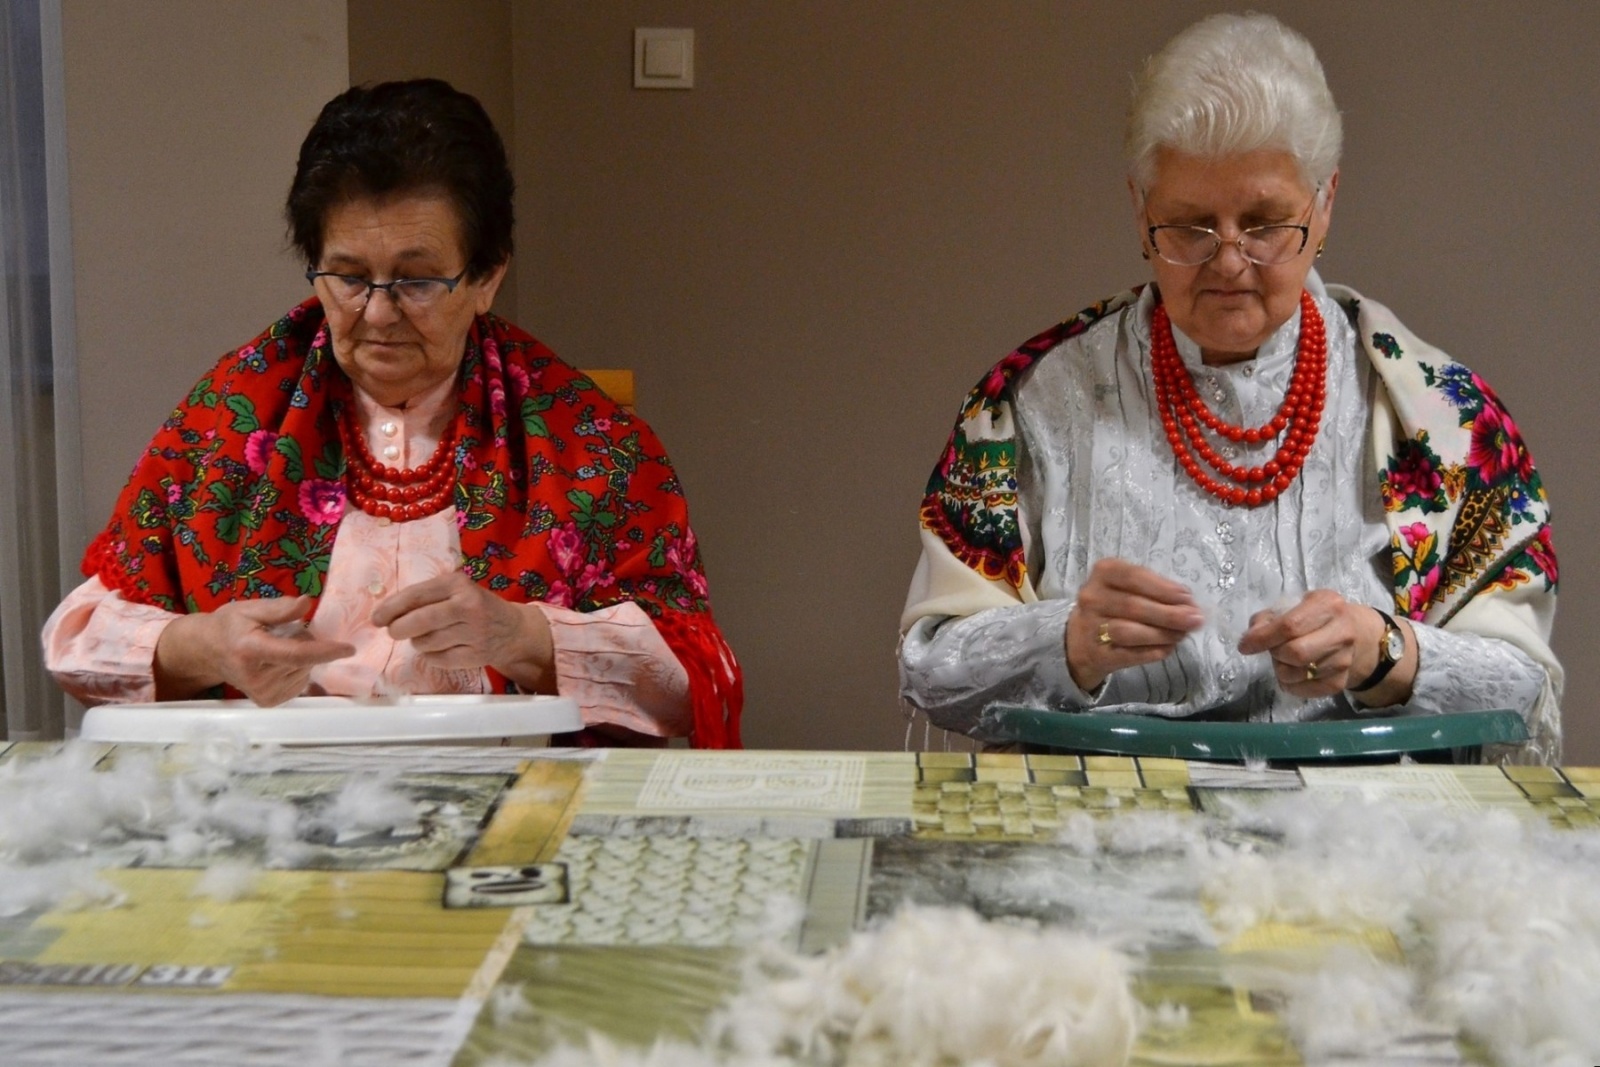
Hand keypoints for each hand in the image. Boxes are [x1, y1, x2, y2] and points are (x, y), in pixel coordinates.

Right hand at [154, 596, 354, 705]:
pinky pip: (299, 682)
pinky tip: (276, 663)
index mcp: (252, 651)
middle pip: (304, 660)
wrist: (207, 652)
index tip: (349, 648)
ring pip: (304, 671)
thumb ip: (279, 608)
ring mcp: (263, 694)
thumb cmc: (230, 626)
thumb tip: (307, 603)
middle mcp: (258, 678)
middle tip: (283, 633)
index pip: (296, 654)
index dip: (325, 651)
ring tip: (275, 648)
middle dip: (305, 643)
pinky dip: (296, 670)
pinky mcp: (268, 702)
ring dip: (300, 658)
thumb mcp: (249, 609)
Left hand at [371, 573, 555, 691]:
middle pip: (421, 621)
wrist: (512, 629)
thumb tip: (385, 613)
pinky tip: (439, 649)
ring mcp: (474, 632)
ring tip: (425, 637)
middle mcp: (468, 606)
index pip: (417, 595)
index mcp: (458, 584)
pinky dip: (431, 656)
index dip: (392, 608)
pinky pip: (439, 659)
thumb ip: (425, 597)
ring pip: (426, 643)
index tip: (376, 618)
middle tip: (393, 632)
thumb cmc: (474, 606)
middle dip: (399, 629)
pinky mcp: (476, 655)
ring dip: (418, 642)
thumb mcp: (454, 591)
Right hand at [1066, 558, 1205, 691]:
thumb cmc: (1113, 605)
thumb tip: (1189, 604)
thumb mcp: (1127, 587)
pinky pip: (1129, 654)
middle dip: (1169, 614)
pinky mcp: (1096, 654)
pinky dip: (1152, 652)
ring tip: (1182, 635)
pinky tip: (1168, 648)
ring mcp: (1091, 627)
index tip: (1187, 597)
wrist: (1080, 639)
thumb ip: (1155, 591)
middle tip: (1195, 619)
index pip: (1134, 577)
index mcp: (1103, 573)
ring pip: (1130, 631)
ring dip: (1162, 634)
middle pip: (1133, 606)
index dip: (1163, 588)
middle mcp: (1092, 597)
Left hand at [1237, 590, 1409, 700]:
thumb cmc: (1316, 617)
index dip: (1263, 638)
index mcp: (1328, 604)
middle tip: (1273, 650)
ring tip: (1285, 660)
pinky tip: (1293, 673)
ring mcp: (1344, 659)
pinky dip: (1290, 685)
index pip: (1290, 626)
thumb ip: (1268, 618)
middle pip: (1295, 653)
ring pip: (1297, 674)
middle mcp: (1342, 632)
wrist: (1358, 635)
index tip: (1245, 645)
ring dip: (1281, 670)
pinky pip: (1305, 690)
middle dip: (1275, 653)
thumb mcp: (1295, 606)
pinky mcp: (1341, 682)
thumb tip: (1250, 638)